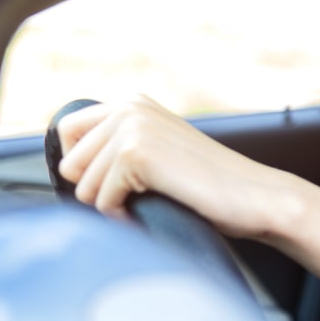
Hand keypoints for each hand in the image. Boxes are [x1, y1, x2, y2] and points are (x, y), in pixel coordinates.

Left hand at [56, 95, 295, 238]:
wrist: (254, 197)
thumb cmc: (209, 186)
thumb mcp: (159, 154)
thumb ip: (120, 148)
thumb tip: (65, 171)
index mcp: (133, 103)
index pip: (68, 133)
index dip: (85, 168)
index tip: (116, 184)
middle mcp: (130, 108)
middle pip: (70, 163)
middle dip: (98, 190)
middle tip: (138, 197)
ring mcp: (132, 128)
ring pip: (83, 185)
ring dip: (112, 206)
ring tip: (149, 204)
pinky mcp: (135, 153)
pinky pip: (100, 200)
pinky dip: (122, 217)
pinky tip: (149, 213)